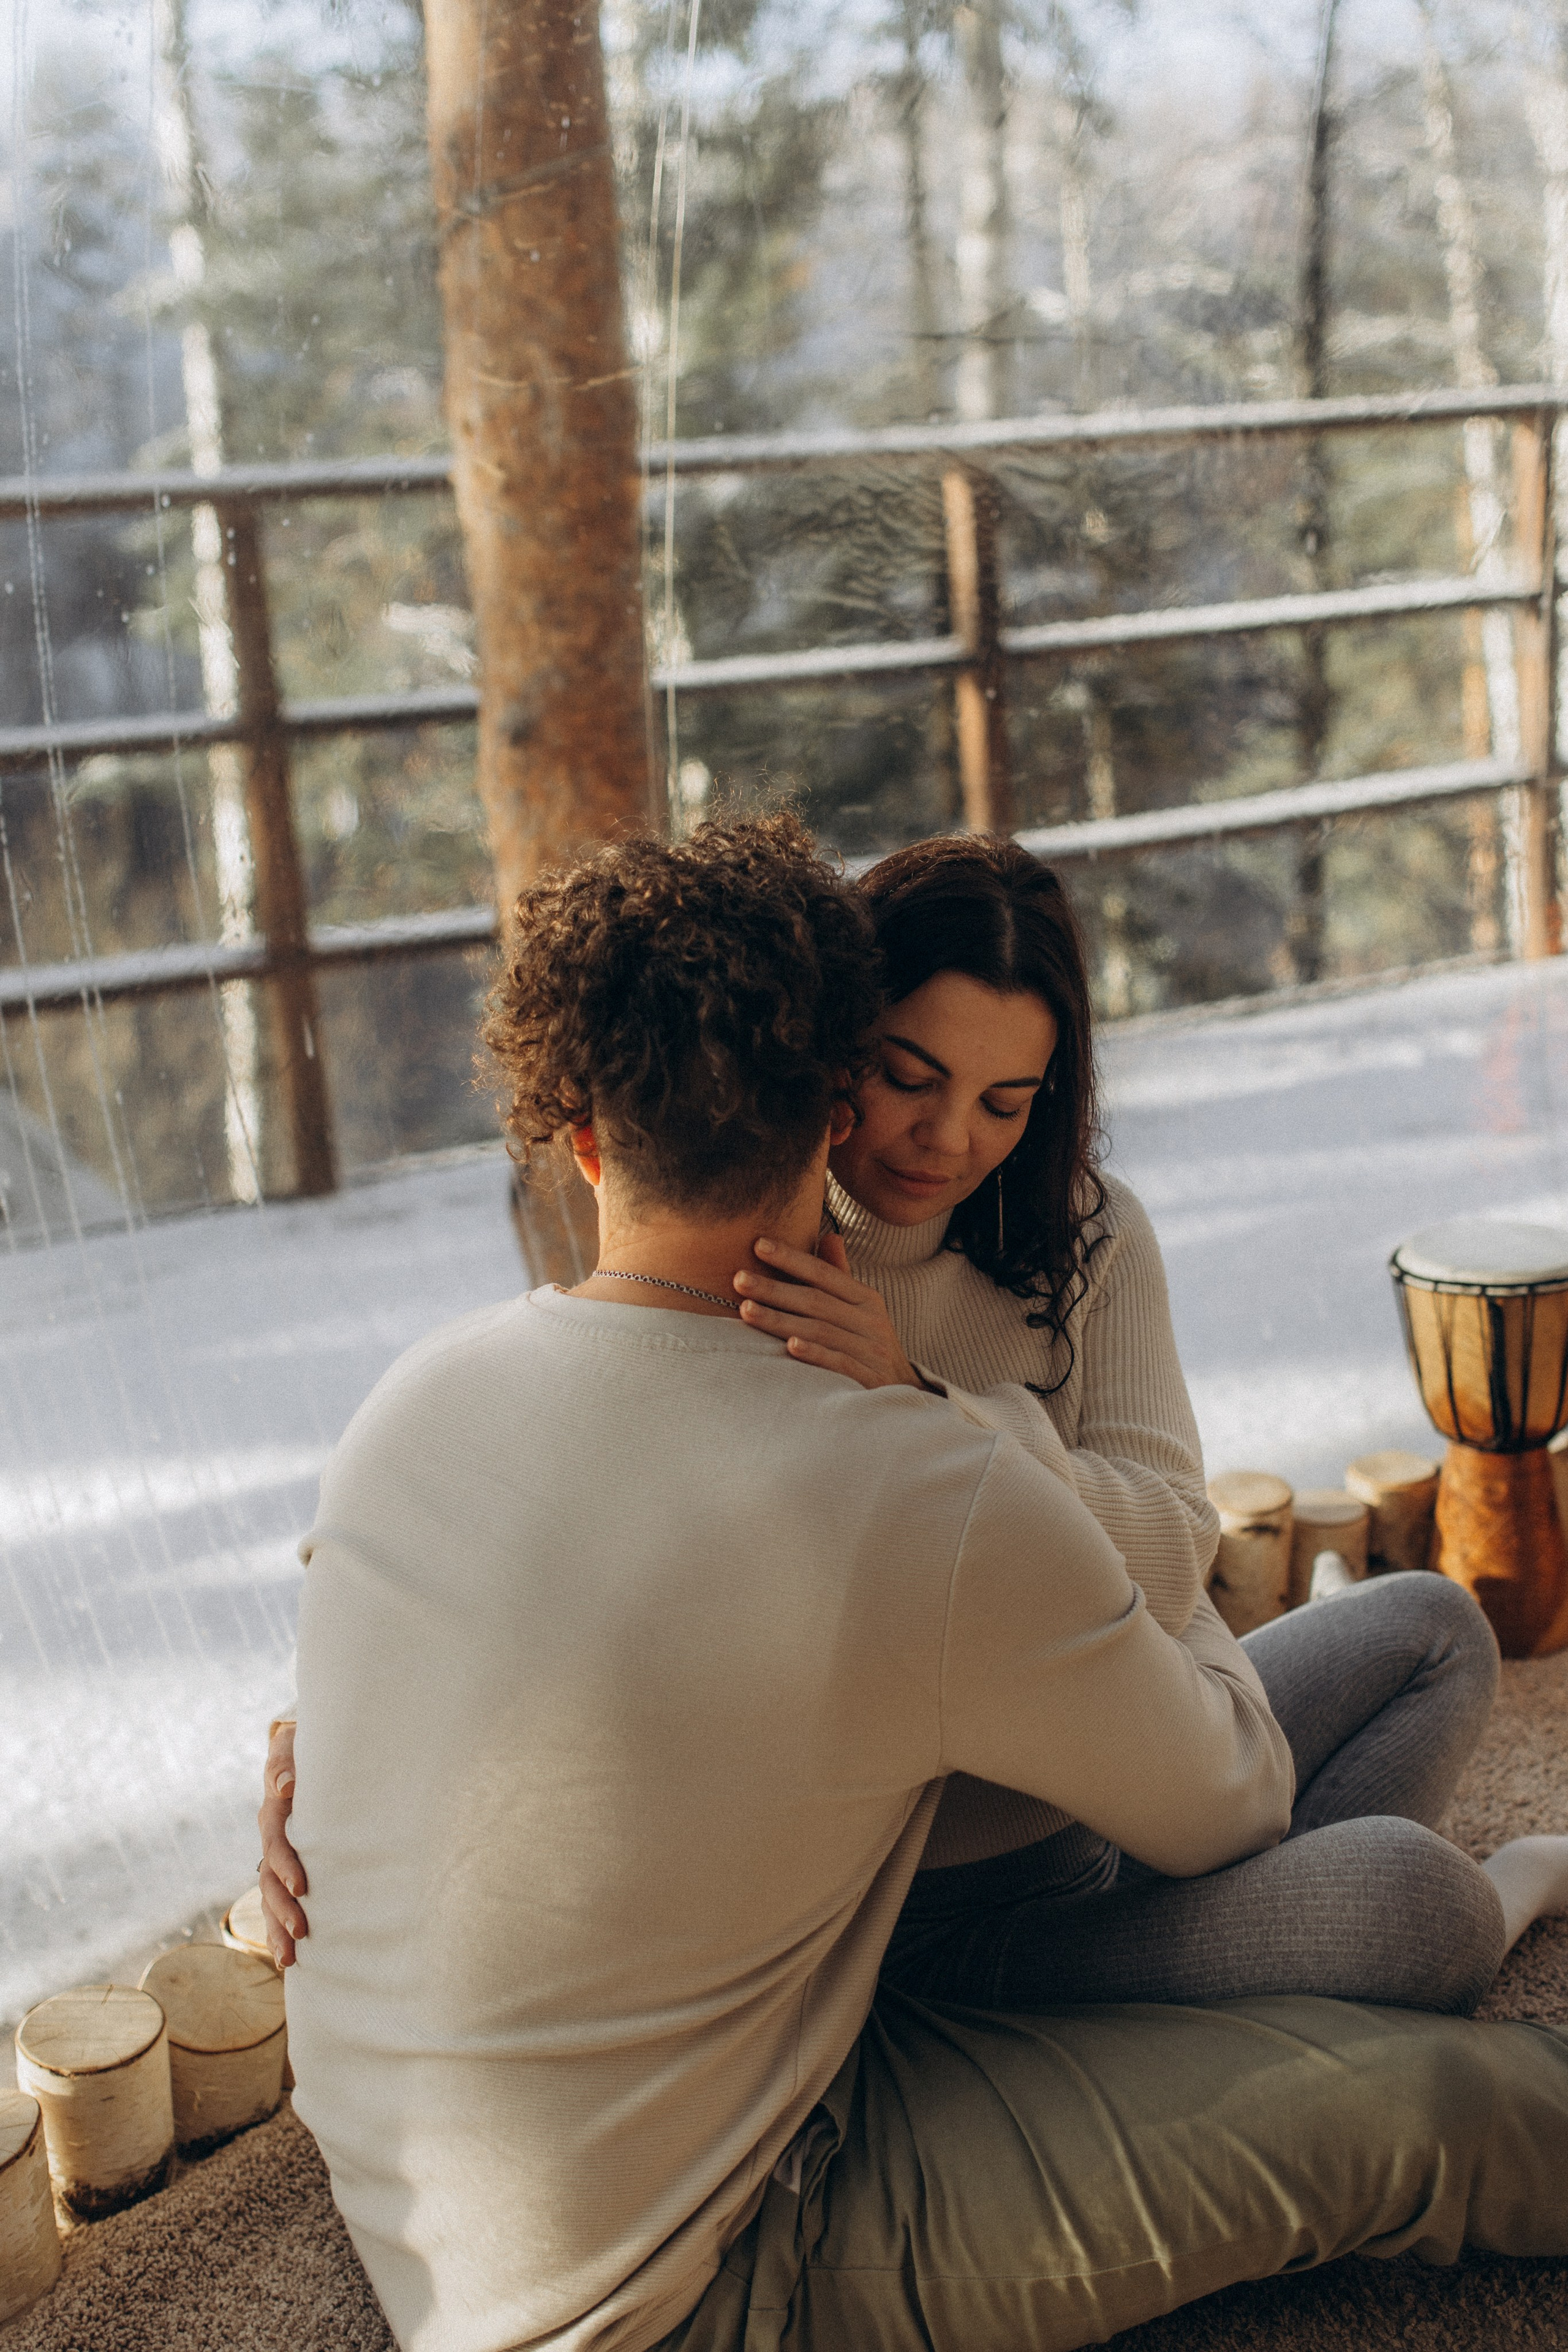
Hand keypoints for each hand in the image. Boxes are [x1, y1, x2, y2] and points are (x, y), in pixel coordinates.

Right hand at [257, 1719, 307, 1967]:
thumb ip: (287, 1761)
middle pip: (268, 1880)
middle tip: (301, 1932)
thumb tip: (286, 1786)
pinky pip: (280, 1901)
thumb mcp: (294, 1745)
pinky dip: (282, 1928)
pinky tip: (293, 1958)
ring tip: (289, 1959)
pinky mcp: (290, 1868)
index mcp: (275, 1812)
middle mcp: (273, 1839)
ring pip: (270, 1898)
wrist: (311, 1754)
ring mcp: (279, 1857)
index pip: (277, 1842)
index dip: (286, 1864)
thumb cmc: (308, 1747)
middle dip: (282, 1908)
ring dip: (278, 1927)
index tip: (302, 1886)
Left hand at [734, 1233, 933, 1391]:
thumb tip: (829, 1236)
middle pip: (816, 1301)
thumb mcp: (861, 1309)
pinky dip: (815, 1354)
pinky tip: (790, 1347)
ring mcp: (871, 1350)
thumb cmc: (868, 1345)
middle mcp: (870, 1321)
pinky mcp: (868, 1378)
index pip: (824, 1273)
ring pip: (820, 1331)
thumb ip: (840, 1276)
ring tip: (747, 1310)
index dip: (792, 1258)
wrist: (901, 1393)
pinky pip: (838, 1363)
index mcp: (866, 1299)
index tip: (758, 1245)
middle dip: (775, 1289)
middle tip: (739, 1279)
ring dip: (781, 1321)